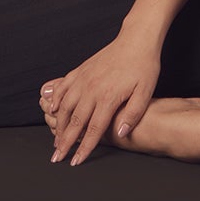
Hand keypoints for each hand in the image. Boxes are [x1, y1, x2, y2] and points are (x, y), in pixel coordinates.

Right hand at [40, 34, 160, 166]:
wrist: (136, 39)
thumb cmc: (144, 66)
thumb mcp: (145, 91)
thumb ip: (133, 114)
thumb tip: (119, 134)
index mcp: (108, 97)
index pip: (93, 129)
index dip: (84, 148)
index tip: (75, 162)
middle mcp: (92, 89)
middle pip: (75, 122)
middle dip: (65, 142)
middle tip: (56, 157)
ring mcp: (84, 78)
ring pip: (65, 106)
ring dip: (59, 125)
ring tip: (56, 140)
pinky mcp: (80, 70)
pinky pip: (63, 88)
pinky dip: (56, 100)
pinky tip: (54, 110)